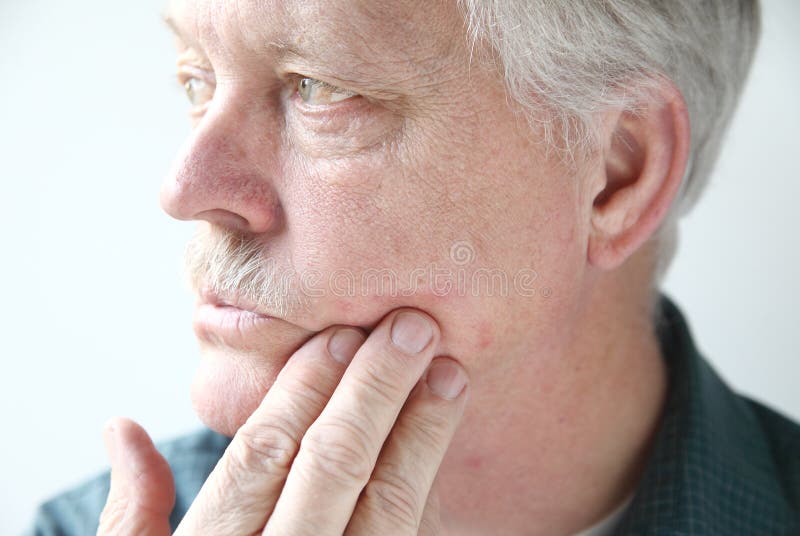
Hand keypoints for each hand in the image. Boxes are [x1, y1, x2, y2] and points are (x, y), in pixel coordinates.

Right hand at [98, 308, 468, 534]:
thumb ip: (134, 513)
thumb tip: (121, 428)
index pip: (265, 456)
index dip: (306, 390)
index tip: (343, 334)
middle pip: (333, 467)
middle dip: (376, 391)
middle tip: (413, 328)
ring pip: (387, 507)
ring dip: (422, 434)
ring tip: (448, 373)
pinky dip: (428, 491)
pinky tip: (446, 443)